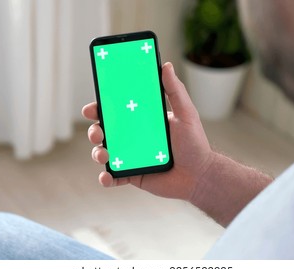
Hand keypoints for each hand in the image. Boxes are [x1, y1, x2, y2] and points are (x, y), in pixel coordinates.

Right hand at [82, 62, 213, 199]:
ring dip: (97, 153)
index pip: (116, 111)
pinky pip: (114, 177)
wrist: (201, 175)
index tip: (92, 107)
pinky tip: (106, 177)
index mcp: (142, 121)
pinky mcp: (133, 175)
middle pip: (105, 131)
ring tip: (103, 155)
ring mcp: (131, 157)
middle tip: (97, 132)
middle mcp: (133, 138)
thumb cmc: (195, 144)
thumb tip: (167, 65)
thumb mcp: (186, 114)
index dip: (100, 108)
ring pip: (104, 153)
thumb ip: (175, 91)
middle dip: (94, 130)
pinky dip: (106, 178)